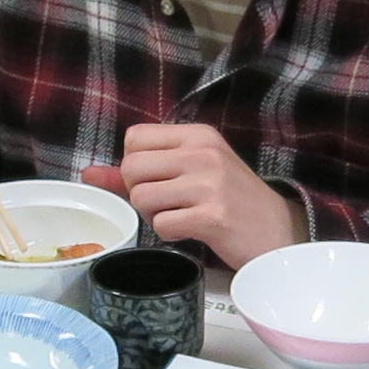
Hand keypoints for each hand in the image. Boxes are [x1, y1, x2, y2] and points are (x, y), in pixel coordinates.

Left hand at [81, 122, 297, 266]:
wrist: (279, 232)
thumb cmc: (233, 202)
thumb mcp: (192, 172)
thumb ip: (142, 170)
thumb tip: (89, 172)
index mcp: (198, 135)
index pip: (134, 137)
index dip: (134, 165)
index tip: (158, 180)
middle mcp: (203, 152)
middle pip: (131, 168)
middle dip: (140, 193)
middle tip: (168, 204)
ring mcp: (209, 183)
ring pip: (142, 198)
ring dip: (155, 216)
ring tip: (183, 217)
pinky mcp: (213, 216)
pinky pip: (162, 225)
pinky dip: (172, 234)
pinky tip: (195, 230)